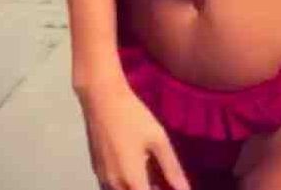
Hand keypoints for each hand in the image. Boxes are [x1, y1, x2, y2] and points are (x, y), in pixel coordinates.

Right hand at [76, 75, 190, 189]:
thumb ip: (172, 168)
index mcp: (133, 179)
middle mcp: (114, 185)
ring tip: (150, 177)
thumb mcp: (158, 139)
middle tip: (161, 182)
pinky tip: (134, 168)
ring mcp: (102, 178)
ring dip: (135, 189)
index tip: (166, 185)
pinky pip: (111, 187)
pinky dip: (124, 185)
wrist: (102, 99)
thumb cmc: (133, 116)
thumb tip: (185, 189)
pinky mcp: (96, 169)